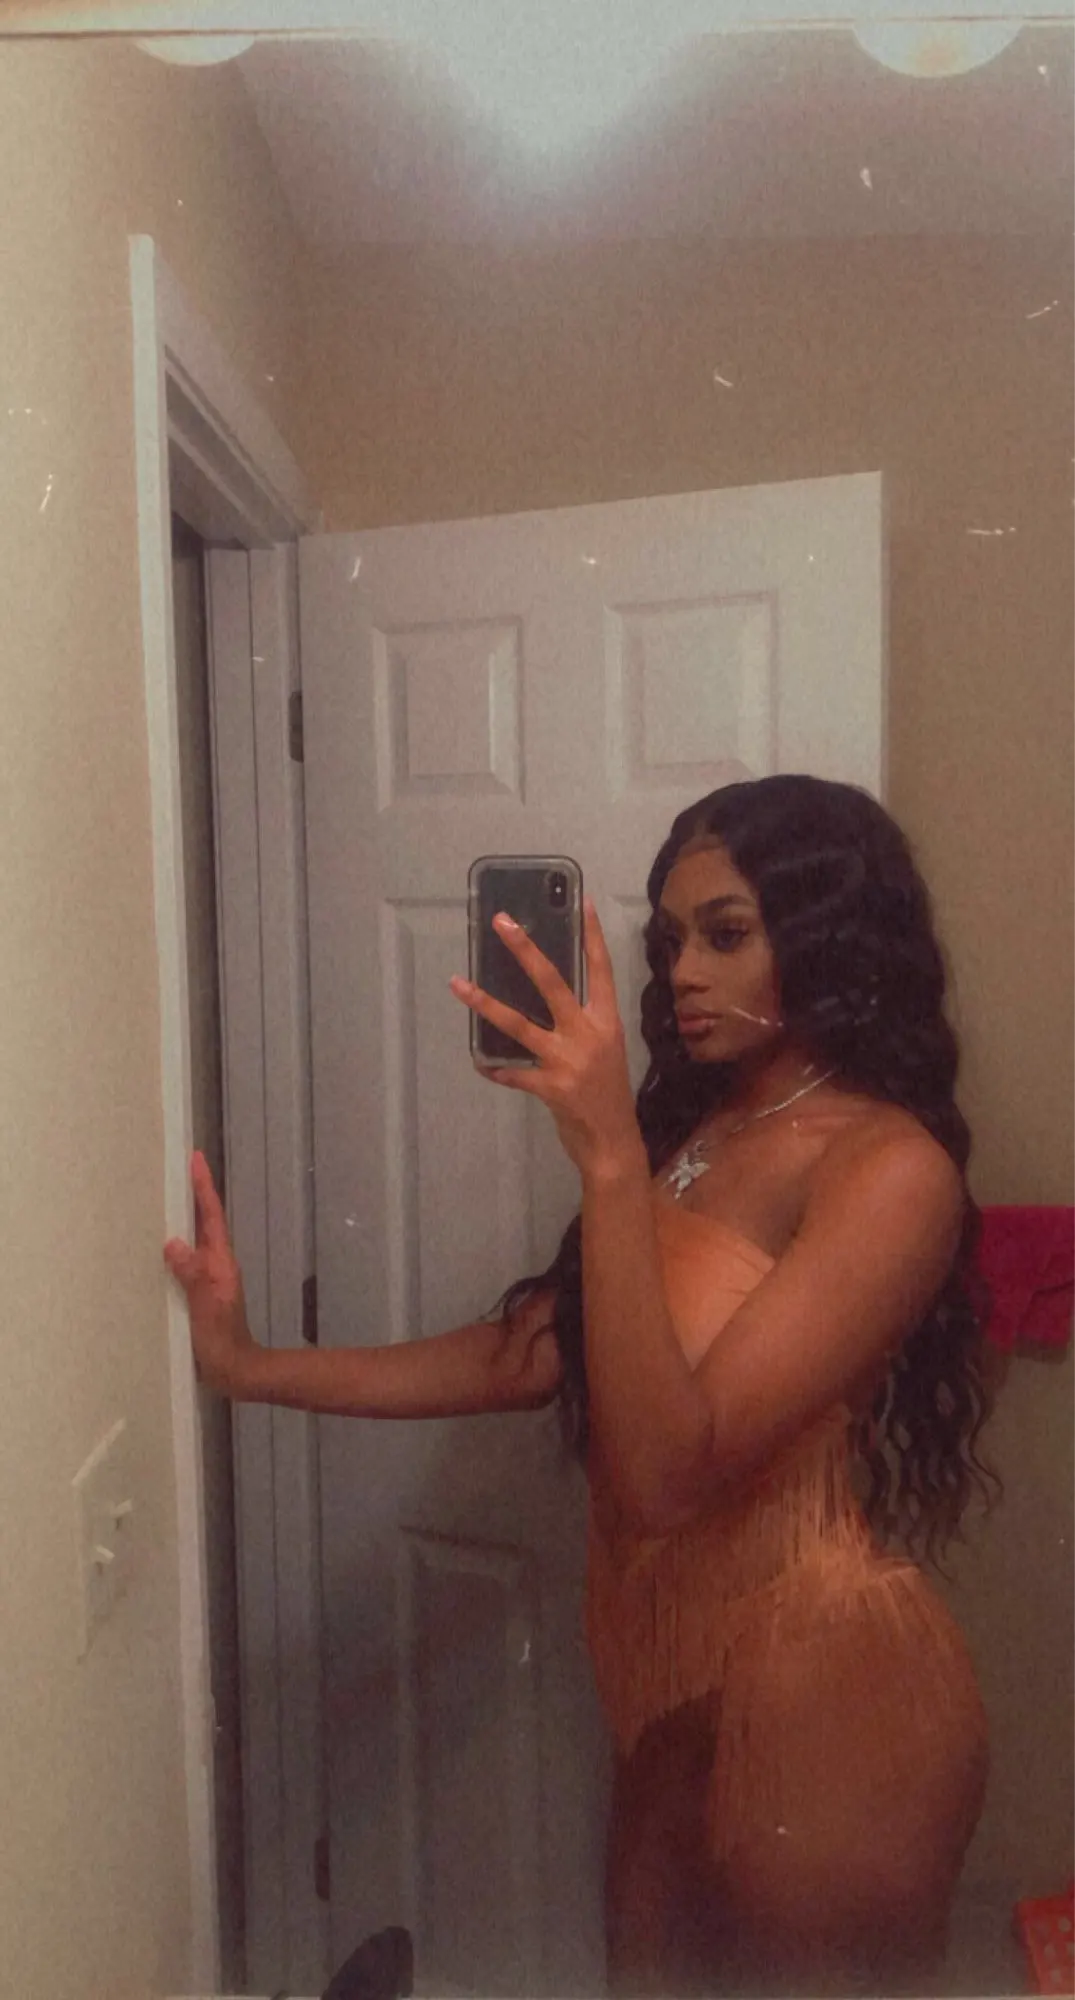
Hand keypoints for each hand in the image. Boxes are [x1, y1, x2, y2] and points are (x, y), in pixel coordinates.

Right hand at [163, 1152, 257, 1396]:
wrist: (236, 1371)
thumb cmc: (223, 1340)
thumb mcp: (206, 1307)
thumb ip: (192, 1275)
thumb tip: (173, 1242)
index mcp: (220, 1263)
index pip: (210, 1217)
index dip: (203, 1187)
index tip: (196, 1159)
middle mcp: (216, 1265)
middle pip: (204, 1222)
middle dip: (193, 1194)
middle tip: (178, 1168)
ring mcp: (209, 1279)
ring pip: (195, 1239)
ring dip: (184, 1217)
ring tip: (166, 1197)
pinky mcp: (200, 1293)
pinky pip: (186, 1259)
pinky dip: (176, 1245)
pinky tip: (160, 1249)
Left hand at [449, 896, 644, 1179]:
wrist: (614, 1143)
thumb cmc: (608, 1094)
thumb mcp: (605, 1051)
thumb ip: (582, 1026)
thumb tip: (547, 998)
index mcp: (607, 1022)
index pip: (600, 970)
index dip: (592, 936)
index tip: (583, 901)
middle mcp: (589, 1035)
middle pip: (552, 982)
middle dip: (524, 950)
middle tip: (502, 922)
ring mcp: (569, 1061)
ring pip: (519, 1024)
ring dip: (484, 1003)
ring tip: (458, 984)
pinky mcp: (551, 1087)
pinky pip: (513, 1072)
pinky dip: (495, 1068)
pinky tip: (481, 1063)